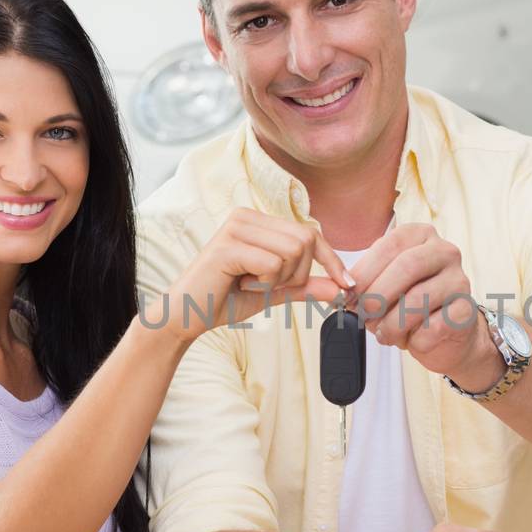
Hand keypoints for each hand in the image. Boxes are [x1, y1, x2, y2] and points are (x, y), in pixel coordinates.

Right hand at [153, 208, 352, 340]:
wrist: (185, 316)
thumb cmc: (224, 300)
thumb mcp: (274, 292)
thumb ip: (305, 286)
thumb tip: (341, 288)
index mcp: (257, 221)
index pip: (310, 234)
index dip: (331, 261)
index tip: (347, 285)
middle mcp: (247, 216)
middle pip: (305, 241)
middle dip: (297, 274)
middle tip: (268, 286)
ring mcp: (236, 228)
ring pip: (292, 253)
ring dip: (279, 280)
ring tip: (250, 283)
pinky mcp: (227, 246)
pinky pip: (272, 265)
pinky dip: (264, 283)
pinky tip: (240, 284)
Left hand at [346, 224, 502, 385]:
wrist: (447, 334)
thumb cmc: (411, 304)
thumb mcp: (385, 286)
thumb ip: (366, 283)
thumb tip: (341, 292)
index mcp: (420, 235)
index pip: (390, 245)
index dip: (365, 272)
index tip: (347, 295)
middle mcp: (444, 251)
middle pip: (407, 266)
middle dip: (378, 295)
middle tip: (363, 315)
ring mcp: (460, 279)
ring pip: (419, 299)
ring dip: (393, 323)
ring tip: (384, 334)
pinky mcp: (467, 310)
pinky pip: (434, 326)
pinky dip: (415, 338)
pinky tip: (411, 340)